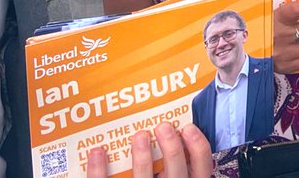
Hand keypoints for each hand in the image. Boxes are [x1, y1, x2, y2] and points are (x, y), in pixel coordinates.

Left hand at [85, 123, 212, 177]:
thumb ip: (177, 175)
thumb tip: (174, 145)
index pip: (201, 171)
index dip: (197, 148)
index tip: (187, 128)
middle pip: (176, 174)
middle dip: (172, 148)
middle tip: (163, 127)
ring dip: (142, 156)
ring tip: (139, 135)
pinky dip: (99, 170)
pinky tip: (98, 153)